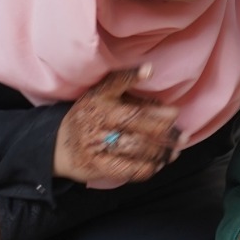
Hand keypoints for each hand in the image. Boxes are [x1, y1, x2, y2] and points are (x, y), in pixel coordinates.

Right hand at [54, 65, 181, 186]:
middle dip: (164, 127)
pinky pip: (129, 168)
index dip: (131, 76)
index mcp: (99, 96)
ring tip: (175, 151)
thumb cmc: (92, 118)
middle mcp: (97, 117)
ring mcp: (96, 142)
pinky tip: (158, 164)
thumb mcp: (106, 102)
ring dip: (161, 150)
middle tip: (182, 133)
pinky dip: (148, 167)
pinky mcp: (97, 164)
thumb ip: (135, 102)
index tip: (148, 70)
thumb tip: (170, 111)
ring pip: (137, 145)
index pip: (114, 83)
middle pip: (136, 119)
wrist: (57, 145)